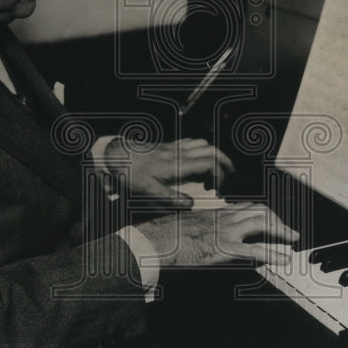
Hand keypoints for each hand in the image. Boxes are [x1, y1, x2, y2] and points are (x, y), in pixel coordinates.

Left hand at [103, 137, 233, 208]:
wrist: (117, 155)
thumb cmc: (131, 174)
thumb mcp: (148, 192)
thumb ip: (171, 199)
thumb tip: (191, 205)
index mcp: (177, 165)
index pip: (208, 164)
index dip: (219, 175)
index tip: (217, 188)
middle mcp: (179, 153)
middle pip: (211, 150)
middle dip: (225, 162)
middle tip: (229, 175)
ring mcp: (174, 147)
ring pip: (203, 144)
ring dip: (214, 155)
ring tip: (215, 170)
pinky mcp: (169, 145)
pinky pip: (191, 142)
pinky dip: (201, 150)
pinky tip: (197, 161)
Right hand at [135, 203, 298, 267]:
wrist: (154, 240)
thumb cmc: (165, 235)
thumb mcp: (187, 226)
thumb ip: (201, 227)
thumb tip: (208, 235)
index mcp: (215, 212)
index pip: (246, 206)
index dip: (263, 212)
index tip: (273, 219)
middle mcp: (223, 217)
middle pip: (259, 211)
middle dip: (277, 220)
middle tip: (289, 231)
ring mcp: (225, 231)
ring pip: (261, 223)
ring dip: (280, 231)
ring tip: (292, 240)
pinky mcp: (223, 248)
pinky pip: (254, 250)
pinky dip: (272, 253)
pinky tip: (283, 259)